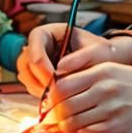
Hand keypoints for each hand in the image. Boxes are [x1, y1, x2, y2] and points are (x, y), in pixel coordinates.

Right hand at [16, 24, 131, 96]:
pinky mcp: (37, 77)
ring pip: (26, 79)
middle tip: (57, 95)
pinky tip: (60, 99)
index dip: (43, 69)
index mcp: (46, 33)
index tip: (56, 83)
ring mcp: (34, 62)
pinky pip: (32, 88)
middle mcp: (36, 47)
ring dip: (40, 91)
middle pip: (25, 66)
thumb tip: (58, 71)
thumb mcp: (96, 52)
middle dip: (40, 82)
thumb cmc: (102, 53)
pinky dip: (43, 96)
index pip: (34, 50)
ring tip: (61, 97)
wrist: (106, 63)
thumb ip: (78, 59)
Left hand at [43, 55, 131, 132]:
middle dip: (56, 113)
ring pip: (72, 121)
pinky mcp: (116, 127)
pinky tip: (88, 127)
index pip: (62, 84)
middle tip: (57, 115)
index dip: (52, 95)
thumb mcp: (115, 69)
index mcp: (103, 71)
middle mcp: (105, 89)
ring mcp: (110, 109)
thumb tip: (57, 86)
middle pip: (64, 105)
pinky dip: (82, 132)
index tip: (53, 100)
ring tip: (71, 123)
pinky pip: (86, 132)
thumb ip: (88, 74)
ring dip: (67, 125)